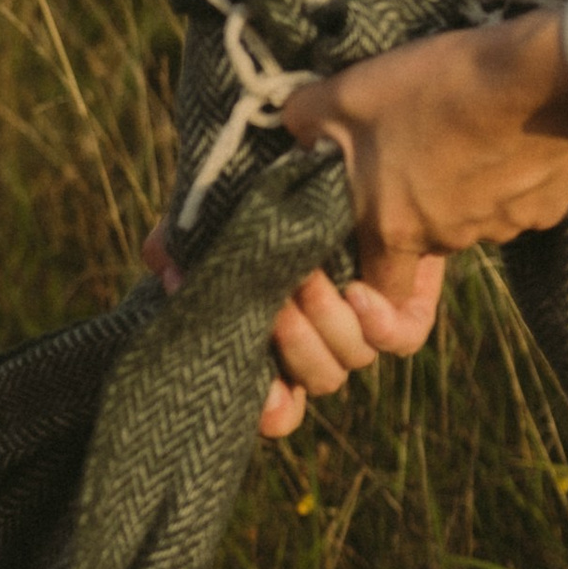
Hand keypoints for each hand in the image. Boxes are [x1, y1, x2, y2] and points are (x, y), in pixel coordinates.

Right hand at [148, 191, 451, 445]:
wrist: (344, 157)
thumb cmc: (271, 189)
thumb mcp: (220, 210)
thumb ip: (184, 237)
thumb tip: (161, 262)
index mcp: (277, 337)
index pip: (279, 406)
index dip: (272, 411)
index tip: (260, 398)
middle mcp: (323, 340)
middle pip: (319, 381)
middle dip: (295, 344)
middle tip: (279, 298)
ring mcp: (365, 326)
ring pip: (353, 359)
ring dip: (328, 321)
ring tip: (310, 273)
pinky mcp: (406, 304)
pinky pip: (400, 340)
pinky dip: (378, 324)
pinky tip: (357, 290)